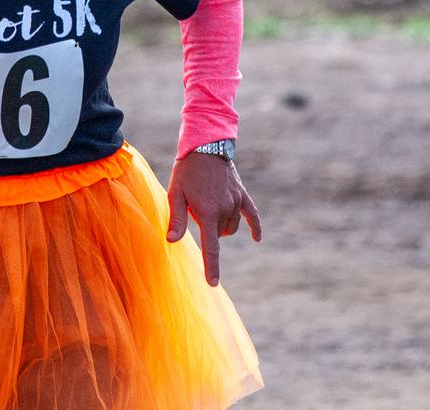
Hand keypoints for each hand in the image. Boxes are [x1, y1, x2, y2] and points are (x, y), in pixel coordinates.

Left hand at [165, 150, 261, 286]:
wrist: (205, 145)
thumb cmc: (186, 171)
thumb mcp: (175, 194)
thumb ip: (177, 219)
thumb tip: (171, 241)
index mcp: (208, 212)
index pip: (211, 247)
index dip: (212, 267)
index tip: (213, 283)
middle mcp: (225, 209)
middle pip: (219, 234)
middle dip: (207, 228)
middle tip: (193, 206)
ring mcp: (236, 202)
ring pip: (231, 226)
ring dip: (220, 224)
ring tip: (206, 203)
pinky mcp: (242, 194)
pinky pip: (252, 214)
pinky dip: (254, 227)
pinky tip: (257, 238)